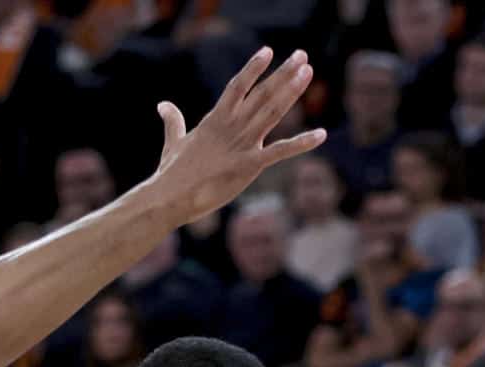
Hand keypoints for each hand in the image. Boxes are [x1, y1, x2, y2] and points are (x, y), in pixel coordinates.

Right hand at [152, 48, 324, 224]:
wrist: (169, 197)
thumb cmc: (171, 173)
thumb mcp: (173, 141)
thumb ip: (173, 121)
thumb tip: (163, 104)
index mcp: (215, 120)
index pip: (237, 85)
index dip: (253, 68)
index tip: (268, 51)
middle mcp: (231, 126)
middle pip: (262, 93)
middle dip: (283, 73)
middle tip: (302, 55)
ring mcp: (241, 145)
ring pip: (272, 111)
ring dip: (292, 92)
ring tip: (307, 72)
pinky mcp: (248, 166)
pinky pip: (281, 152)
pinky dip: (302, 143)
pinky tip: (321, 134)